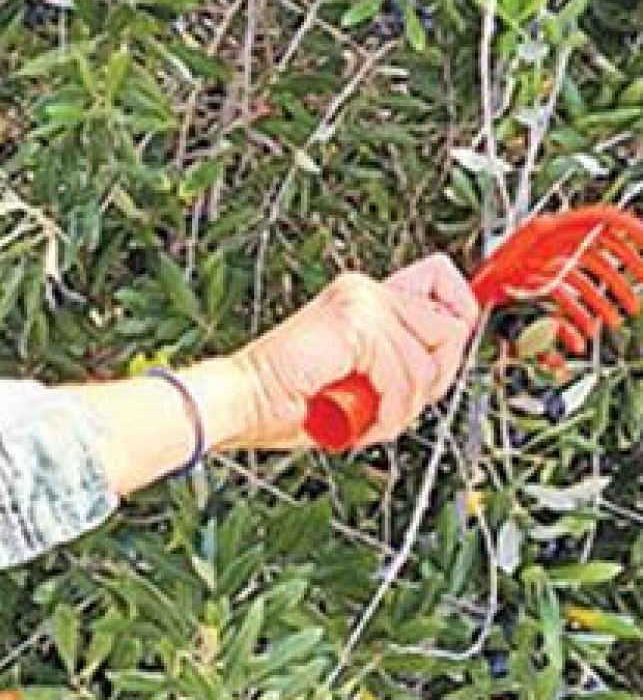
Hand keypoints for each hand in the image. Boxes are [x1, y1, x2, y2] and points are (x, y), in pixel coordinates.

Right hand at [225, 253, 483, 451]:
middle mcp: (364, 290)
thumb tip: (440, 368)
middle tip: (398, 406)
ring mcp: (360, 302)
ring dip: (405, 404)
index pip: (443, 280)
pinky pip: (405, 371)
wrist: (241, 403)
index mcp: (363, 297)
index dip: (458, 319)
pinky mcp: (356, 321)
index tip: (444, 359)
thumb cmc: (286, 402)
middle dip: (434, 379)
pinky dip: (391, 407)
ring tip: (369, 418)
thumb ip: (398, 365)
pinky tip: (363, 417)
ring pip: (429, 357)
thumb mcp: (359, 382)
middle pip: (451, 325)